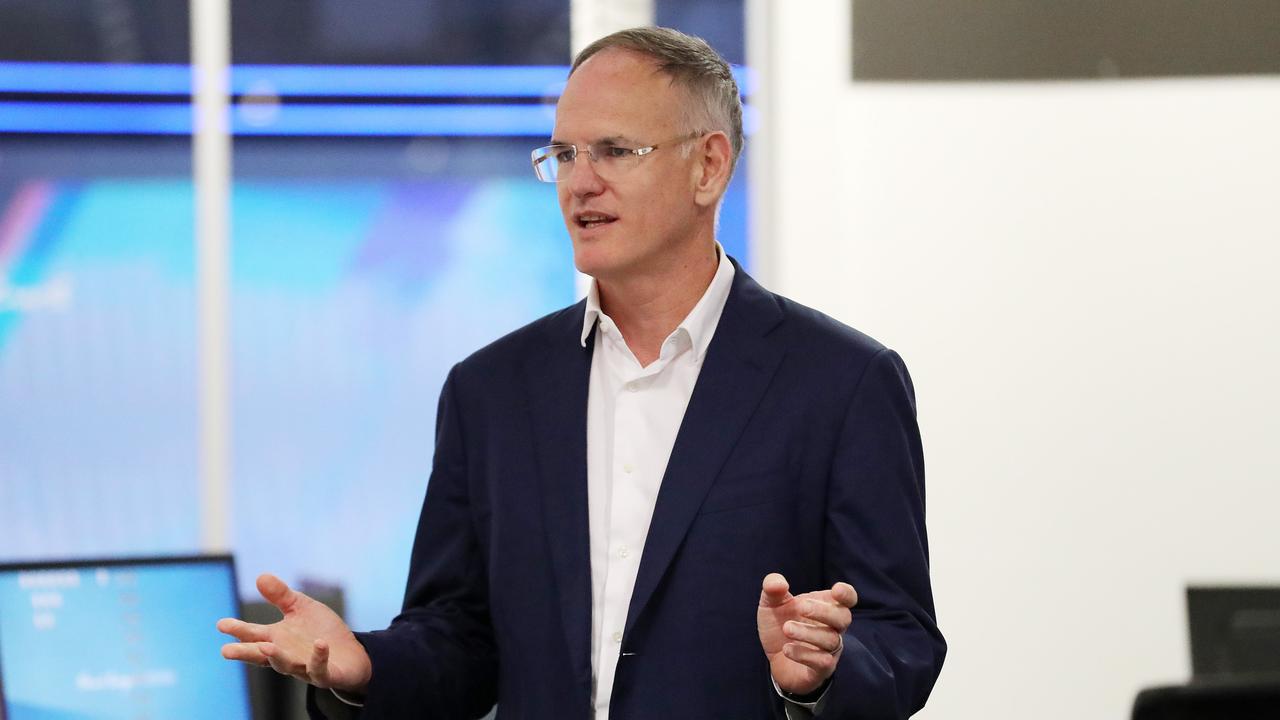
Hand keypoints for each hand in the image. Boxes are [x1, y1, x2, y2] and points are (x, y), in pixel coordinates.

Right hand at [217, 573, 371, 693]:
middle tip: (226, 651)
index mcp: (277, 639)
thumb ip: (281, 596)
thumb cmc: (320, 631)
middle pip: (262, 656)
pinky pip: (319, 669)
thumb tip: (260, 576)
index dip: (239, 630)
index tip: (221, 624)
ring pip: (287, 665)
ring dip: (277, 657)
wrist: (351, 653)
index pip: (254, 635)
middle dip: (245, 653)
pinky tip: (320, 645)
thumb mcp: (301, 608)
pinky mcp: (325, 674)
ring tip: (267, 647)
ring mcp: (304, 667)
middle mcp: (286, 655)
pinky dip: (318, 658)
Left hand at [757, 572, 856, 695]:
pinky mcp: (821, 669)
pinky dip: (804, 654)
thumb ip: (773, 588)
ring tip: (786, 628)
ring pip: (831, 640)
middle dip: (823, 611)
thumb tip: (779, 584)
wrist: (774, 658)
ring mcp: (829, 649)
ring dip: (808, 632)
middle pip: (844, 618)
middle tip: (800, 607)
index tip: (836, 590)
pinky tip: (786, 648)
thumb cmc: (780, 624)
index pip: (848, 598)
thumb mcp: (771, 603)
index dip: (847, 594)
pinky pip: (822, 662)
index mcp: (826, 606)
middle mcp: (833, 628)